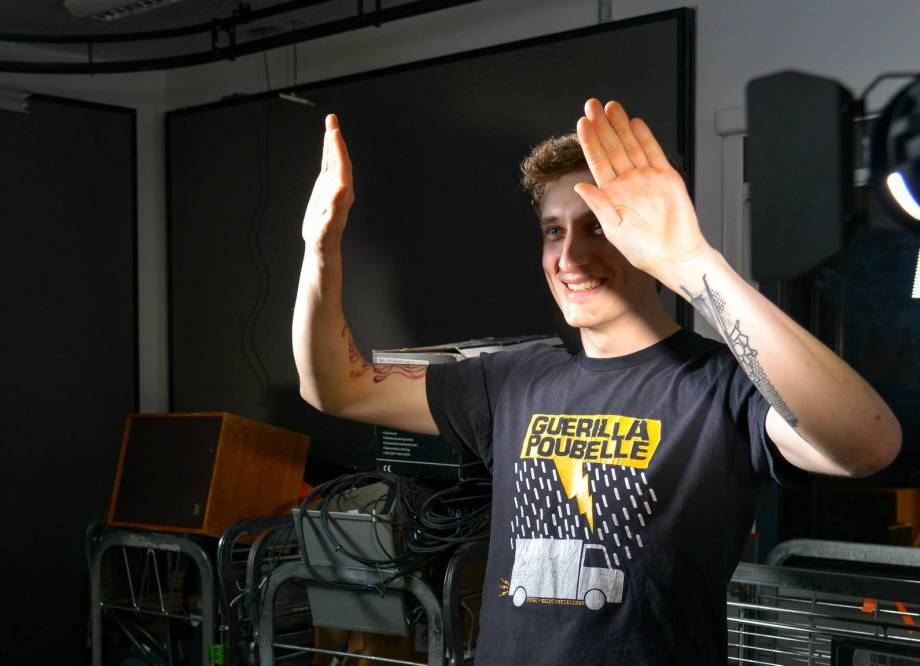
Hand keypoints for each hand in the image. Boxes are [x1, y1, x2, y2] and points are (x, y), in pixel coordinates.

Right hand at [303, 114, 354, 248]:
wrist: (322, 246)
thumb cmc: (324, 238)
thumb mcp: (328, 225)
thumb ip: (335, 208)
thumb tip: (341, 190)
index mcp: (343, 193)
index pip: (342, 166)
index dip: (338, 148)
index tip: (334, 131)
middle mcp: (342, 186)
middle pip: (341, 158)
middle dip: (336, 139)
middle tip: (332, 119)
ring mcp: (335, 185)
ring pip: (335, 159)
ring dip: (333, 141)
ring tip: (330, 122)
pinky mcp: (327, 187)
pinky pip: (328, 165)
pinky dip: (328, 151)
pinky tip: (327, 141)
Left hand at [574, 99, 710, 285]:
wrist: (674, 256)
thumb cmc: (643, 250)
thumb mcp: (614, 229)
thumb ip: (600, 205)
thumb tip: (580, 186)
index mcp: (611, 194)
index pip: (597, 161)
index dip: (590, 142)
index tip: (582, 124)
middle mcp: (627, 182)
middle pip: (612, 148)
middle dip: (602, 126)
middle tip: (592, 105)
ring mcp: (646, 177)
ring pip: (631, 145)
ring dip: (621, 126)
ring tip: (611, 107)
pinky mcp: (666, 177)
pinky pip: (654, 152)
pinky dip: (645, 137)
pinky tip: (634, 122)